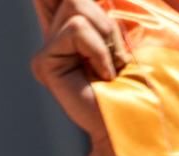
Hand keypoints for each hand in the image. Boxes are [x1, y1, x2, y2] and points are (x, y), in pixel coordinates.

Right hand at [31, 0, 130, 139]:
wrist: (134, 122)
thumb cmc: (136, 84)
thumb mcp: (122, 34)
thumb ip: (101, 13)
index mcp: (73, 27)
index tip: (83, 29)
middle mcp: (54, 35)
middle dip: (107, 22)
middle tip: (117, 58)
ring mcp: (46, 50)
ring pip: (78, 9)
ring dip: (106, 36)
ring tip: (110, 69)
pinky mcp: (42, 63)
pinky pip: (76, 30)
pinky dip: (98, 50)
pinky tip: (100, 77)